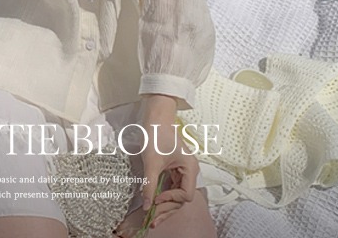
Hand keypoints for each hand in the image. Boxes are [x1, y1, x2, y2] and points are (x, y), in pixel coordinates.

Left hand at [139, 96, 197, 229]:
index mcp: (190, 168)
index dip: (171, 199)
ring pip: (176, 193)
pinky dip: (163, 194)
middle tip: (153, 220)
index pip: (185, 195)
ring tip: (152, 217)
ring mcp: (182, 170)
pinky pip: (171, 186)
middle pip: (181, 198)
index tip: (156, 199)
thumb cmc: (156, 135)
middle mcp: (189, 171)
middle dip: (167, 209)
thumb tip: (146, 206)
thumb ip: (149, 185)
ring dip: (165, 205)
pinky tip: (153, 202)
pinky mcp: (174, 168)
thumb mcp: (151, 162)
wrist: (155, 116)